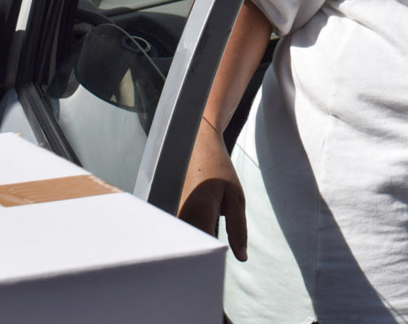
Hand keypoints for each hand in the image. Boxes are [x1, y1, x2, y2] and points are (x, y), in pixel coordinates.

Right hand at [178, 118, 247, 260]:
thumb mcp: (236, 197)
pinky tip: (194, 224)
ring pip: (183, 241)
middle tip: (210, 242)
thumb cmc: (218, 169)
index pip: (203, 251)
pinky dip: (187, 234)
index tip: (218, 263)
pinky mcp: (166, 211)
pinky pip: (178, 231)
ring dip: (194, 243)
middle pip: (190, 248)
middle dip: (202, 255)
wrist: (197, 144)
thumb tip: (242, 257)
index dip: (212, 261)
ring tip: (202, 229)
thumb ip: (238, 228)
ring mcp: (169, 213)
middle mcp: (178, 216)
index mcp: (198, 212)